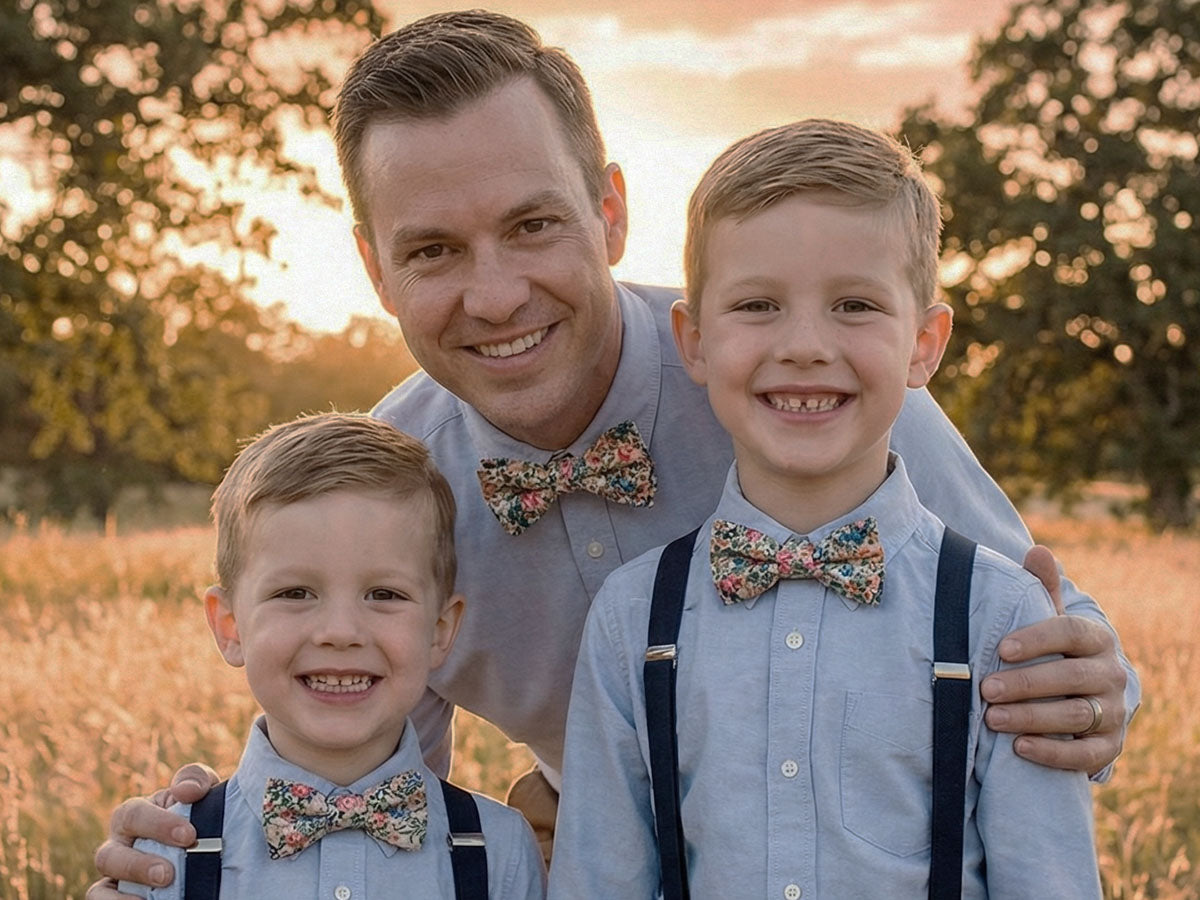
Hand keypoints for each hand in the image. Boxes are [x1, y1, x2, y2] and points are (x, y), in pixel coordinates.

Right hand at [87, 763, 220, 899]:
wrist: (208, 845)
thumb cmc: (198, 811)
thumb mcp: (200, 790)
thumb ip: (194, 779)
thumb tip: (186, 791)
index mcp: (133, 815)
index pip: (134, 815)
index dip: (158, 825)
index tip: (189, 836)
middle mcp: (117, 846)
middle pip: (109, 856)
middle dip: (138, 866)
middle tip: (167, 874)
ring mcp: (115, 876)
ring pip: (100, 889)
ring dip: (124, 896)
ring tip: (158, 892)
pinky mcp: (117, 897)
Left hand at [980, 546, 1126, 775]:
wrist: (1088, 694)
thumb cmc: (1056, 649)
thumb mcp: (1050, 618)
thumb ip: (1043, 589)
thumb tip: (1038, 552)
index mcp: (1096, 638)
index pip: (1071, 632)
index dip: (1038, 639)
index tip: (1001, 648)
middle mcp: (1111, 674)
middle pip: (1070, 677)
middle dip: (1026, 683)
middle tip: (986, 688)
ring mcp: (1114, 711)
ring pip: (1076, 716)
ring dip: (1033, 718)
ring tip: (993, 718)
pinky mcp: (1109, 746)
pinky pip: (1086, 755)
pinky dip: (1053, 753)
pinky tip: (1020, 748)